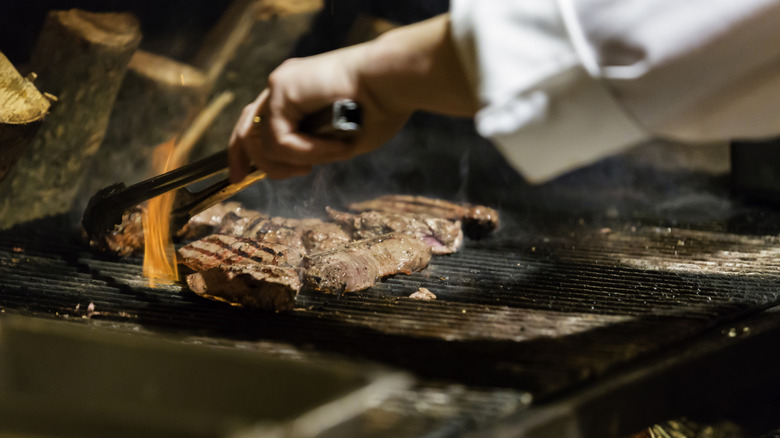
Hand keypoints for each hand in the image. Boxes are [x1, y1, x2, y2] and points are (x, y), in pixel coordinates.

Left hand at [228, 44, 410, 181]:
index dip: (246, 151)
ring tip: (334, 154)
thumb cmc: (382, 108)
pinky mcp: (282, 87)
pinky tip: (337, 148)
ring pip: (263, 142)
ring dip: (297, 160)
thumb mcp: (341, 139)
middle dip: (242, 158)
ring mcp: (280, 85)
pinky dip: (307, 151)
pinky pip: (280, 139)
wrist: (394, 81)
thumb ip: (316, 148)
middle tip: (243, 179)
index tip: (241, 176)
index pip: (258, 123)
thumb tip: (300, 165)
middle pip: (246, 127)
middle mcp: (284, 87)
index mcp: (297, 95)